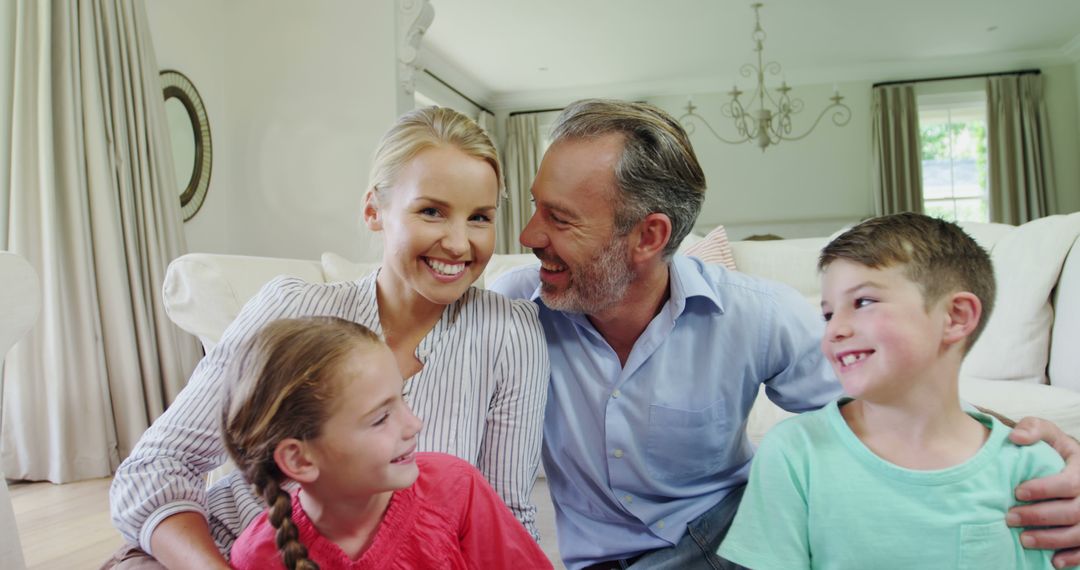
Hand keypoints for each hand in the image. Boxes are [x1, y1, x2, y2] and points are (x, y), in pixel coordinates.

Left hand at [1008, 417, 1079, 568]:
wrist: (1073, 467)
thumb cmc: (1056, 451)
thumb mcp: (1049, 434)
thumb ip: (1033, 429)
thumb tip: (1015, 437)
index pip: (1069, 483)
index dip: (1043, 489)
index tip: (1017, 492)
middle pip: (1072, 512)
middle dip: (1040, 517)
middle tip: (1010, 518)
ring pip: (1079, 533)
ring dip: (1052, 540)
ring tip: (1024, 540)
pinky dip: (1073, 558)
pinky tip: (1054, 561)